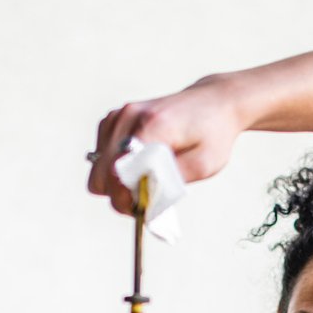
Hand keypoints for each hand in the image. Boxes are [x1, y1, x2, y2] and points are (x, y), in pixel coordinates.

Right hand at [87, 75, 245, 214]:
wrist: (213, 103)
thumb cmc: (212, 134)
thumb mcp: (203, 164)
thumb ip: (172, 180)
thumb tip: (144, 197)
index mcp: (154, 125)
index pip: (119, 170)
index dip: (124, 197)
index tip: (140, 210)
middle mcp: (131, 116)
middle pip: (102, 172)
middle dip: (119, 193)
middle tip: (143, 201)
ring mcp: (120, 115)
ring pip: (98, 166)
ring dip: (117, 181)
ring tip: (144, 182)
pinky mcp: (115, 118)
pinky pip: (102, 155)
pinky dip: (116, 167)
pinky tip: (139, 166)